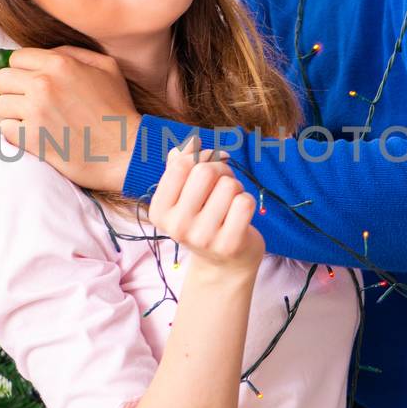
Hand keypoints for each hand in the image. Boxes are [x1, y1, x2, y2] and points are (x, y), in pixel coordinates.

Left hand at [0, 46, 139, 189]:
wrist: (126, 152)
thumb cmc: (119, 110)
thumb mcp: (107, 68)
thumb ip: (74, 53)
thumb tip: (48, 53)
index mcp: (60, 63)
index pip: (16, 58)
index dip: (24, 70)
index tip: (33, 84)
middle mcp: (43, 84)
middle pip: (2, 79)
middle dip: (13, 90)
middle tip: (29, 102)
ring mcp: (35, 112)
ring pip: (0, 105)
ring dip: (14, 113)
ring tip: (33, 121)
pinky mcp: (31, 139)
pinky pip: (4, 129)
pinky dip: (15, 134)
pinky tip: (33, 136)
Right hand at [148, 138, 263, 278]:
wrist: (224, 264)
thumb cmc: (204, 220)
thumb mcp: (185, 196)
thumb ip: (181, 166)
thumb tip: (190, 143)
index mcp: (159, 211)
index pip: (180, 166)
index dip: (200, 155)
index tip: (209, 162)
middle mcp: (177, 227)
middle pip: (206, 172)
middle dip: (221, 169)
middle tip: (223, 182)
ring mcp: (203, 238)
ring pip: (229, 185)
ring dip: (235, 187)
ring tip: (230, 202)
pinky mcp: (229, 244)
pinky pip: (244, 202)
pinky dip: (247, 201)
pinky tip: (240, 214)